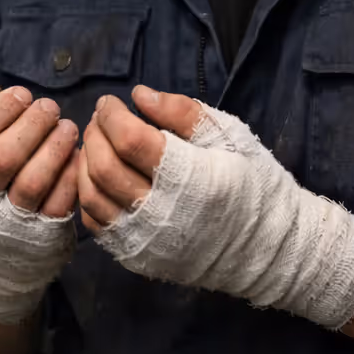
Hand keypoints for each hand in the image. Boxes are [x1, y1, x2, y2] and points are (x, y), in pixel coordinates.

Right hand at [0, 81, 80, 323]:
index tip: (22, 95)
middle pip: (3, 157)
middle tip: (50, 107)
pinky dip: (70, 175)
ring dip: (55, 148)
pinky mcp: (38, 236)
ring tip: (68, 127)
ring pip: (33, 182)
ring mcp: (7, 222)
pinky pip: (58, 203)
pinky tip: (76, 155)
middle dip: (32, 125)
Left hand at [80, 86, 353, 330]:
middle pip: (104, 168)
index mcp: (191, 177)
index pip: (130, 140)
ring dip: (84, 165)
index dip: (111, 115)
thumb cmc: (253, 184)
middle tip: (99, 119)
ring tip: (95, 144)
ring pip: (92, 198)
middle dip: (95, 135)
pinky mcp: (139, 257)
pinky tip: (97, 178)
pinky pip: (97, 225)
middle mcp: (164, 211)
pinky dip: (88, 196)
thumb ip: (184, 111)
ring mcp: (148, 239)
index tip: (110, 102)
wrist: (269, 249)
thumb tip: (139, 95)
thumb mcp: (231, 137)